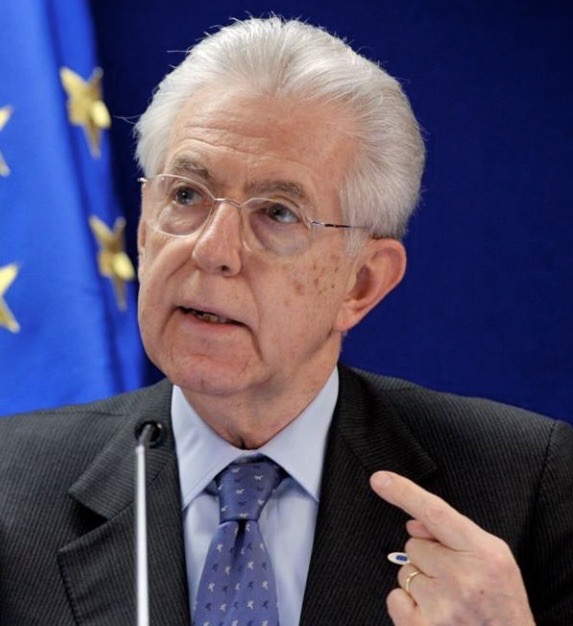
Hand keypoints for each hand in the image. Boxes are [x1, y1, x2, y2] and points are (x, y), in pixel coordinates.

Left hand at [370, 471, 535, 625]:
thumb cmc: (502, 602)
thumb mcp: (495, 559)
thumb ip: (456, 534)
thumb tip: (413, 525)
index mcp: (482, 552)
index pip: (435, 512)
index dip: (404, 493)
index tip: (379, 479)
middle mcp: (460, 577)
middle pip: (413, 545)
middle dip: (428, 558)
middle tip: (454, 579)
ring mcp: (441, 605)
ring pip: (405, 571)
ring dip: (420, 583)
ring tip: (448, 600)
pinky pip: (394, 597)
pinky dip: (407, 604)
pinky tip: (432, 614)